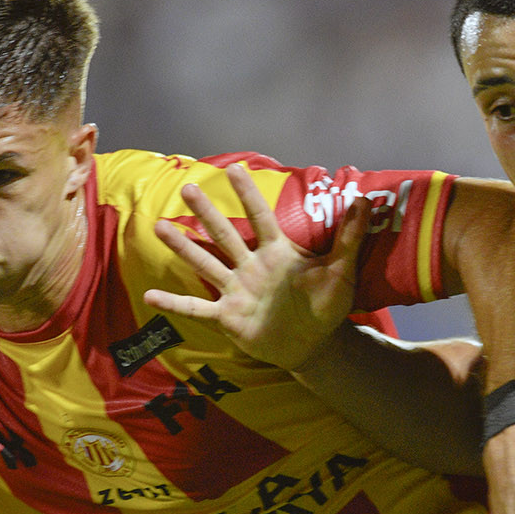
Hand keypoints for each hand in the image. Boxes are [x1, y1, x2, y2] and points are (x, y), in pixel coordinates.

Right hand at [143, 163, 372, 370]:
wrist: (314, 344)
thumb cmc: (326, 305)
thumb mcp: (341, 270)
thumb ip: (350, 237)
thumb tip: (365, 200)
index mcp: (276, 252)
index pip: (260, 218)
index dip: (248, 195)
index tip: (233, 169)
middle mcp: (251, 267)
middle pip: (225, 234)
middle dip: (207, 212)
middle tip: (187, 187)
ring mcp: (236, 290)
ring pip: (206, 264)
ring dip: (183, 247)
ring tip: (159, 226)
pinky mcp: (227, 316)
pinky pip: (197, 309)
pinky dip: (175, 304)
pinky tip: (150, 297)